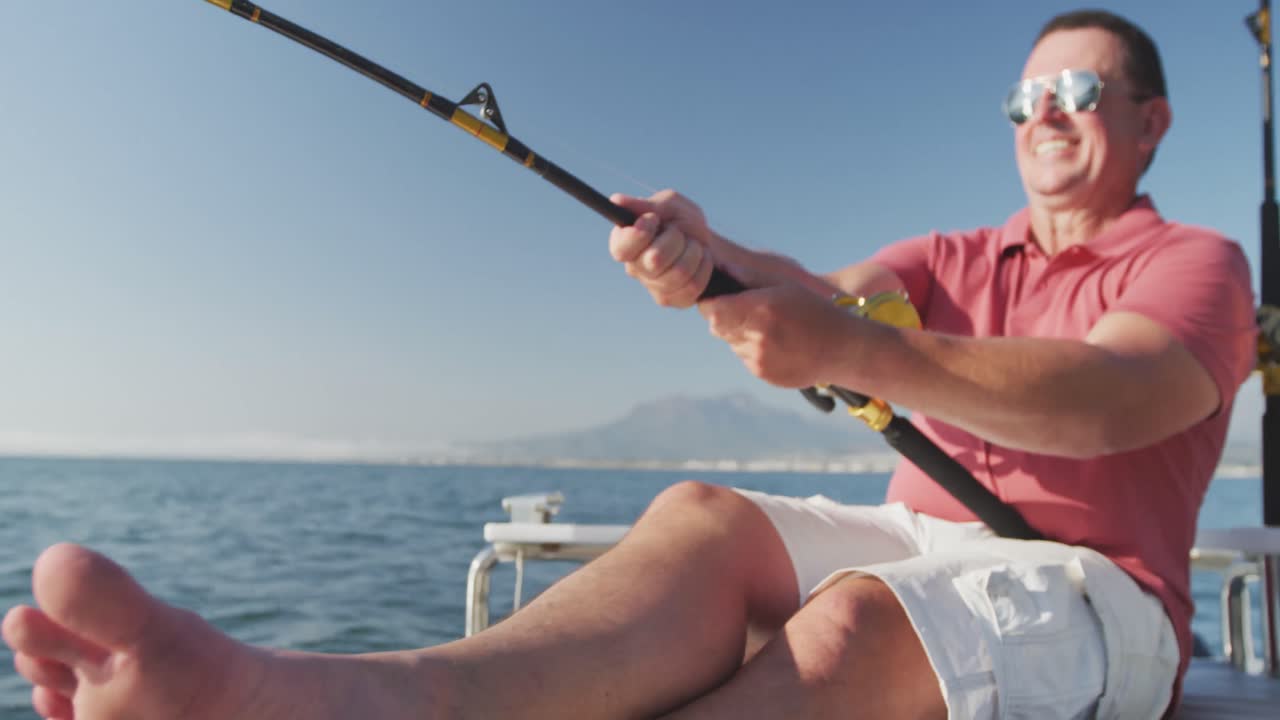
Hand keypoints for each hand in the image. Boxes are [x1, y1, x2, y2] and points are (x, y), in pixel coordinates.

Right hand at [609, 191, 715, 307]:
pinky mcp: (674, 299)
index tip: (653, 219)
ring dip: (693, 251)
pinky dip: (704, 267)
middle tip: (678, 231)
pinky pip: (693, 286)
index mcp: (625, 243)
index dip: (639, 234)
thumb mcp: (667, 205)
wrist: (705, 239)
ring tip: (692, 244)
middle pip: (655, 260)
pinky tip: (701, 258)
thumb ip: (644, 205)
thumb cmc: (680, 219)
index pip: (621, 249)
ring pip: (678, 273)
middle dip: (675, 238)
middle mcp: (635, 268)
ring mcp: (654, 287)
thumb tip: (616, 200)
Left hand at [698, 278, 857, 388]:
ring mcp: (759, 359)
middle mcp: (757, 337)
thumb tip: (720, 272)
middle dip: (725, 318)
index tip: (717, 300)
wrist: (842, 349)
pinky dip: (753, 350)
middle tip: (745, 312)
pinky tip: (777, 344)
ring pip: (732, 343)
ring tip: (769, 328)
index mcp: (762, 310)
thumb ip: (750, 280)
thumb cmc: (815, 311)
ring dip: (741, 334)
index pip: (712, 310)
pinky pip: (745, 358)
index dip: (711, 304)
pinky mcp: (763, 374)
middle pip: (717, 328)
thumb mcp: (786, 287)